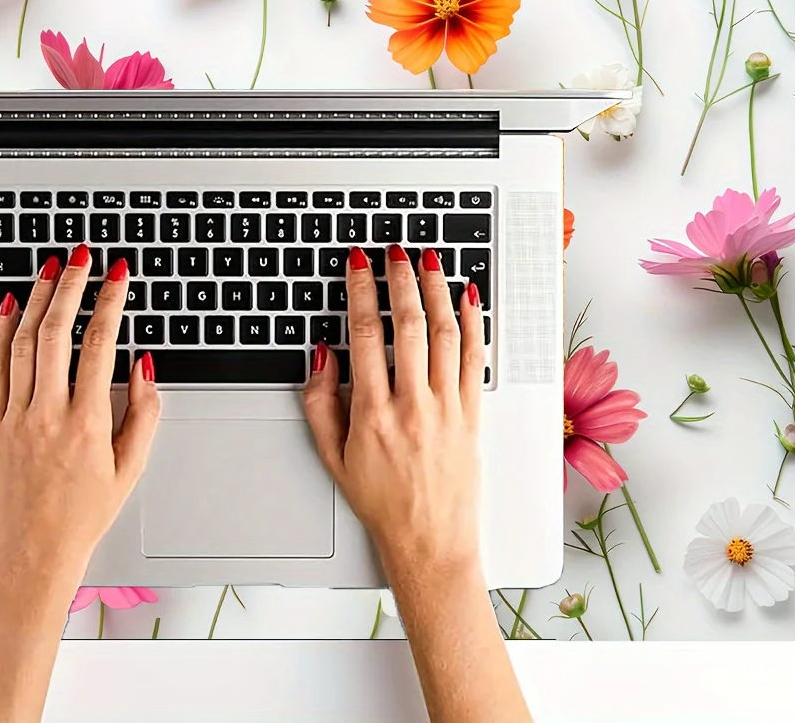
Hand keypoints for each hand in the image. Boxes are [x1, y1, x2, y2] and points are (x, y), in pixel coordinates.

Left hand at [0, 246, 159, 592]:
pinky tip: (8, 307)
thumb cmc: (84, 516)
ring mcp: (15, 418)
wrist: (33, 555)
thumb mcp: (131, 469)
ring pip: (23, 343)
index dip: (110, 302)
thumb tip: (144, 365)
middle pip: (57, 332)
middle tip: (81, 257)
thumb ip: (144, 413)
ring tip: (49, 269)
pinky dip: (0, 333)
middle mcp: (48, 415)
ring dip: (37, 299)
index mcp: (87, 423)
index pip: (99, 345)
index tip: (118, 276)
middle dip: (71, 286)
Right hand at [302, 244, 484, 583]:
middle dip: (399, 279)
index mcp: (372, 413)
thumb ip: (319, 401)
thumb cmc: (382, 502)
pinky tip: (469, 297)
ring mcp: (447, 409)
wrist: (431, 544)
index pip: (364, 334)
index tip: (358, 264)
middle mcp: (412, 406)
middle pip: (407, 325)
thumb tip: (321, 353)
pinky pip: (475, 359)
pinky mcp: (473, 415)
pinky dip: (474, 323)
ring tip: (429, 260)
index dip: (360, 291)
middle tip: (394, 250)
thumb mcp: (332, 456)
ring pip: (444, 334)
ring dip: (436, 290)